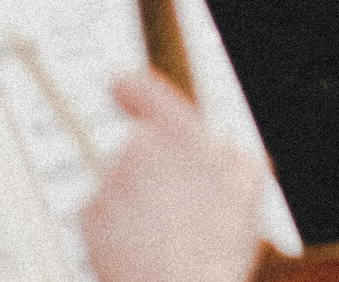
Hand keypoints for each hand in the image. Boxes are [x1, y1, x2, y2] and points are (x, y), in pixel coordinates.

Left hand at [81, 69, 264, 281]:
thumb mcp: (248, 191)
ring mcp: (111, 181)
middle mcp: (139, 149)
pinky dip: (118, 229)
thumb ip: (230, 154)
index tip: (120, 87)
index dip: (132, 88)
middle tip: (179, 210)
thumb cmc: (219, 250)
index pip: (143, 88)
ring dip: (139, 205)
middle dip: (155, 172)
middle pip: (139, 148)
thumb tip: (217, 145)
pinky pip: (103, 213)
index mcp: (181, 134)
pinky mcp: (90, 214)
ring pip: (122, 184)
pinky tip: (143, 249)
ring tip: (166, 239)